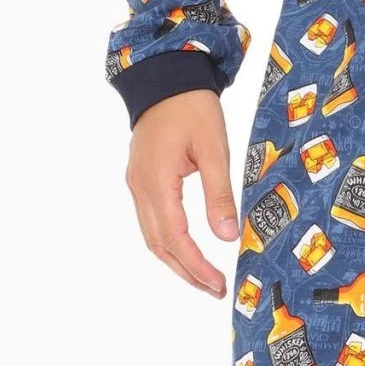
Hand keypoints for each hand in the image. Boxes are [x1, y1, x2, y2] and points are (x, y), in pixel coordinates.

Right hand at [125, 90, 238, 294]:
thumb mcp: (214, 148)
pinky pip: (151, 221)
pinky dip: (168, 242)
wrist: (166, 76)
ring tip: (203, 278)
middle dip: (186, 271)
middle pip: (159, 245)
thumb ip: (219, 193)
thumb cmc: (191, 107)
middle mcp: (140, 188)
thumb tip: (227, 236)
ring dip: (176, 260)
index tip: (217, 283)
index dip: (196, 265)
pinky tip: (186, 249)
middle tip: (214, 289)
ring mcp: (137, 184)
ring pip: (152, 236)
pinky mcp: (141, 179)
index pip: (175, 238)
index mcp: (157, 182)